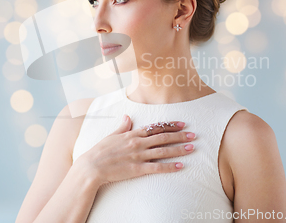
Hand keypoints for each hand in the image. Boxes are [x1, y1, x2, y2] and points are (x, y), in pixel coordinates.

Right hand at [77, 114, 195, 185]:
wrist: (91, 167)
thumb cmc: (100, 151)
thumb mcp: (112, 135)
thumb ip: (123, 126)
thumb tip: (128, 117)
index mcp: (132, 134)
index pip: (156, 127)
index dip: (170, 125)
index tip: (182, 124)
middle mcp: (138, 143)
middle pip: (163, 137)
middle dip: (180, 136)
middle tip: (194, 135)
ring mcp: (138, 155)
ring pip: (163, 151)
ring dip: (179, 149)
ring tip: (192, 148)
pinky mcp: (137, 169)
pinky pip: (157, 167)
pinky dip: (169, 166)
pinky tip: (180, 166)